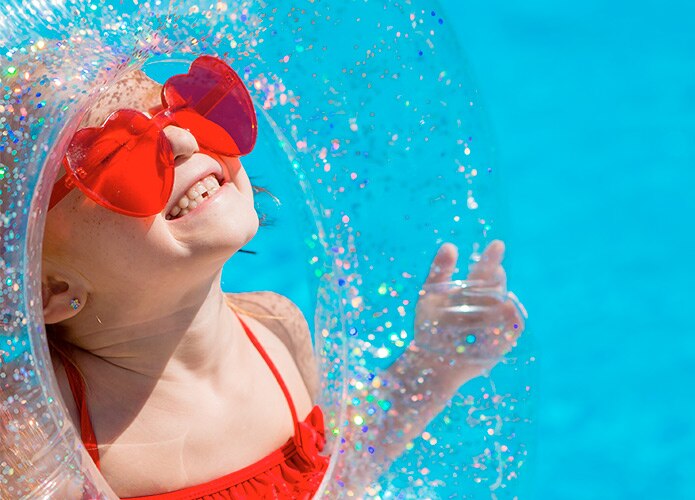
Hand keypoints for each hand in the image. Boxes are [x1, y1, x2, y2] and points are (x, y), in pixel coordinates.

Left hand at [413, 240, 526, 373]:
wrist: (429, 362)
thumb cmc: (429, 327)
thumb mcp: (430, 297)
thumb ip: (440, 271)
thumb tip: (450, 245)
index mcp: (472, 290)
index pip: (486, 270)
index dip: (492, 257)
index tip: (497, 244)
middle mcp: (488, 305)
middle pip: (498, 287)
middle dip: (496, 280)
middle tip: (492, 274)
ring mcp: (496, 324)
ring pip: (508, 307)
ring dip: (500, 301)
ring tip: (491, 301)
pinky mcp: (501, 344)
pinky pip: (511, 330)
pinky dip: (505, 324)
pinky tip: (495, 320)